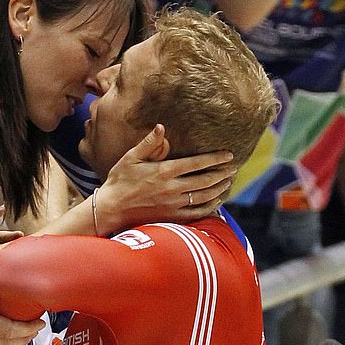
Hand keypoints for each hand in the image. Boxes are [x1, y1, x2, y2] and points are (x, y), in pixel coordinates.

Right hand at [97, 125, 235, 231]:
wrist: (111, 208)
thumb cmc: (119, 181)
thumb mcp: (130, 158)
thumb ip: (149, 143)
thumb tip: (161, 127)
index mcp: (164, 171)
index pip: (197, 163)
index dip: (216, 158)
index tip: (228, 155)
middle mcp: (172, 188)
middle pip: (206, 179)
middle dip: (222, 173)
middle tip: (233, 168)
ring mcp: (173, 204)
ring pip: (205, 196)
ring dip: (219, 188)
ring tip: (227, 181)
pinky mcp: (171, 217)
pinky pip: (197, 213)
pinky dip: (210, 206)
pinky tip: (216, 201)